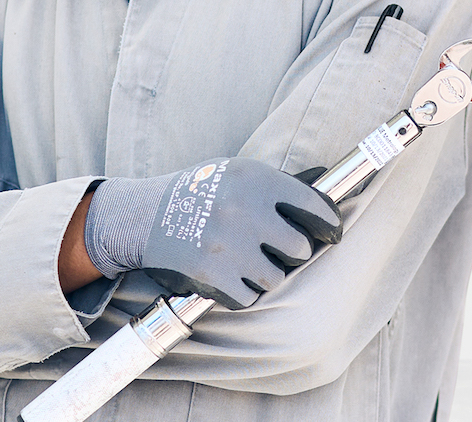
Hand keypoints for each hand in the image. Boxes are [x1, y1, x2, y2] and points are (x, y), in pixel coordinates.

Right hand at [86, 156, 342, 309]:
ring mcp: (228, 243)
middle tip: (267, 248)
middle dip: (286, 253)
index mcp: (253, 178)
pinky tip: (224, 275)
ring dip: (261, 275)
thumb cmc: (196, 192)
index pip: (314, 208)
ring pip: (275, 278)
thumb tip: (327, 188)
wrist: (141, 215)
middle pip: (299, 249)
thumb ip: (276, 184)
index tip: (330, 234)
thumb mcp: (232, 173)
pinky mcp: (212, 274)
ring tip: (239, 260)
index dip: (328, 225)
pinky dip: (238, 292)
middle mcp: (243, 208)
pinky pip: (249, 298)